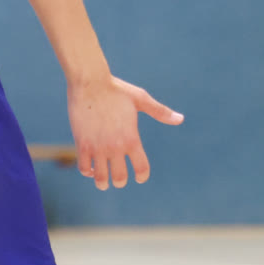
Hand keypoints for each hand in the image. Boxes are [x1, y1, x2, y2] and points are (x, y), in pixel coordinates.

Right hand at [68, 75, 183, 189]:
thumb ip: (160, 112)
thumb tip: (181, 119)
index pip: (142, 168)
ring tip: (103, 180)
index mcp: (132, 138)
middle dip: (120, 181)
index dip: (142, 176)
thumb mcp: (141, 99)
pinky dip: (88, 172)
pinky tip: (91, 167)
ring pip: (100, 178)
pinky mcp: (82, 144)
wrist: (89, 82)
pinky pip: (83, 167)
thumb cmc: (116, 90)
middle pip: (119, 178)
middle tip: (119, 179)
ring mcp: (97, 147)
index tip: (140, 177)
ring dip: (102, 182)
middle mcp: (115, 146)